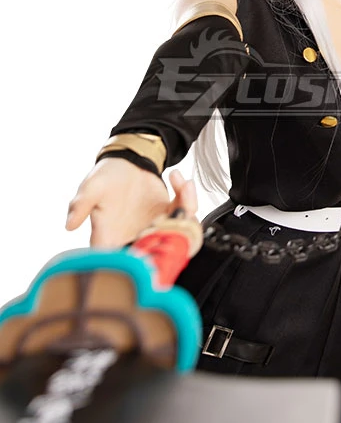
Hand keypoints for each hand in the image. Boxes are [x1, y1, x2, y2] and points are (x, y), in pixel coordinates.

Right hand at [66, 159, 197, 248]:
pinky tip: (180, 179)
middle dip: (173, 234)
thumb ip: (81, 205)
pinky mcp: (168, 216)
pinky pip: (186, 216)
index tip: (153, 242)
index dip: (140, 260)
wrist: (126, 160)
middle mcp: (134, 238)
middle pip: (159, 253)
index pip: (121, 262)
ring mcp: (154, 229)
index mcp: (110, 238)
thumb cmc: (105, 175)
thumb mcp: (91, 187)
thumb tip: (69, 225)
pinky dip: (188, 199)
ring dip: (186, 211)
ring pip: (179, 235)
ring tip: (182, 185)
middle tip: (176, 210)